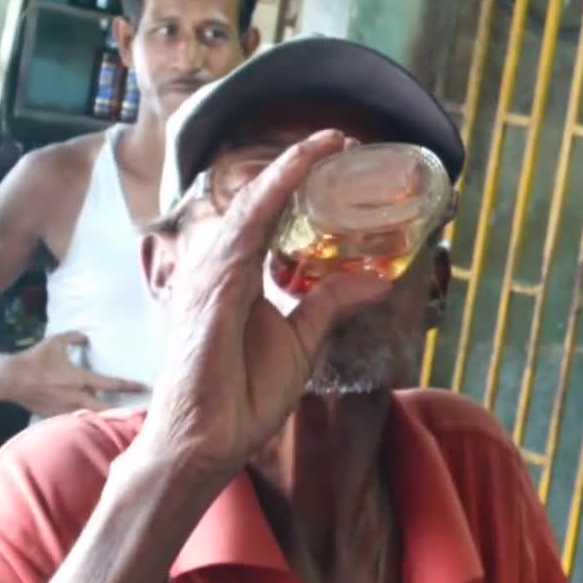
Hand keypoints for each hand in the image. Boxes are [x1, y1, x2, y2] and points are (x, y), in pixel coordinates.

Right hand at [0, 331, 146, 416]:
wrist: (9, 379)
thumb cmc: (34, 359)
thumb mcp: (55, 342)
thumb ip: (75, 337)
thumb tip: (87, 337)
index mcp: (79, 378)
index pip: (111, 384)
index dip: (129, 386)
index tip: (144, 387)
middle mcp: (76, 397)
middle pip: (107, 409)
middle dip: (124, 412)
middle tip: (139, 413)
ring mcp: (66, 409)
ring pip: (92, 418)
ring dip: (106, 418)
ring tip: (123, 422)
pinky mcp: (56, 416)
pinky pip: (76, 420)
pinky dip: (87, 422)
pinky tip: (96, 425)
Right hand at [136, 129, 388, 471]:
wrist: (208, 443)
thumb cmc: (241, 396)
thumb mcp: (302, 342)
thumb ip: (328, 305)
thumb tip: (373, 281)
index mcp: (240, 276)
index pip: (270, 215)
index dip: (299, 182)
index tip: (337, 154)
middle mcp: (222, 267)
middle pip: (261, 201)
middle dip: (299, 165)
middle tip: (342, 139)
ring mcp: (212, 275)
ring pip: (252, 205)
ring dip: (290, 170)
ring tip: (327, 143)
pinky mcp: (213, 290)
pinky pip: (246, 230)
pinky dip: (271, 197)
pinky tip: (296, 173)